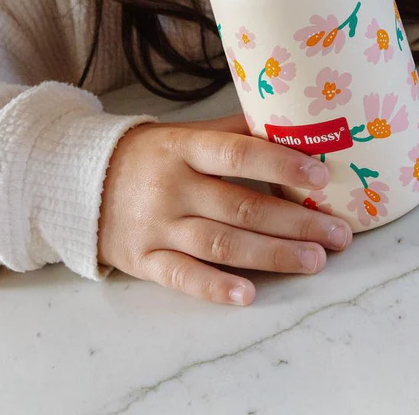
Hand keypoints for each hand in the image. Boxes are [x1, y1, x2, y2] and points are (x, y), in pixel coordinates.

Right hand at [97, 114, 352, 305]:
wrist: (80, 183)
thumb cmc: (148, 155)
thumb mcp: (184, 135)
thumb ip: (231, 132)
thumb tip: (289, 124)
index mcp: (184, 149)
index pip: (237, 155)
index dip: (280, 166)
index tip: (320, 177)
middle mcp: (172, 187)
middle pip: (241, 207)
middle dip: (295, 223)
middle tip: (339, 234)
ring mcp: (157, 226)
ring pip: (221, 244)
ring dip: (272, 255)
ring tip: (314, 261)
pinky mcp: (144, 259)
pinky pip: (182, 276)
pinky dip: (214, 287)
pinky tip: (249, 295)